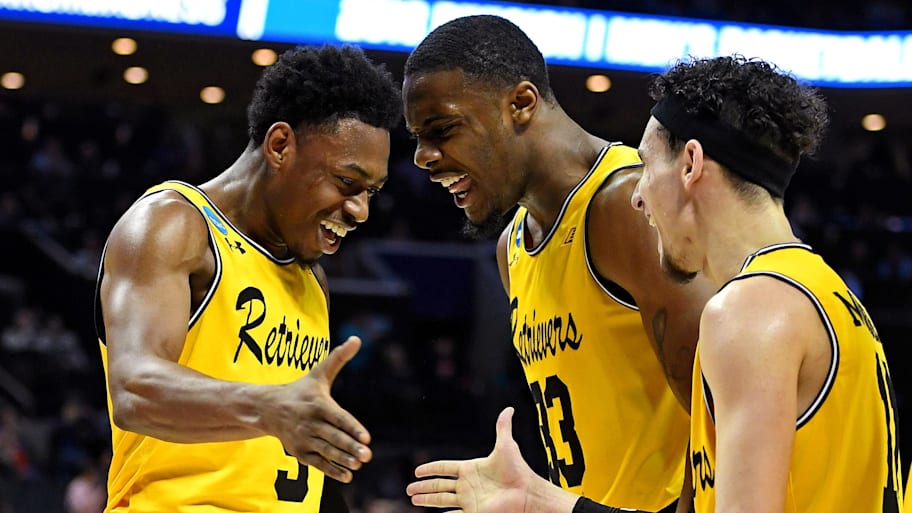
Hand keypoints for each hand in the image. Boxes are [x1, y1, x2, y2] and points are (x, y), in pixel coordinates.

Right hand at [265, 336, 371, 482]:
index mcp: (318, 404)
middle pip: (334, 437)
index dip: (352, 428)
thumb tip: (357, 338)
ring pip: (327, 451)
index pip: (339, 418)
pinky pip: (318, 463)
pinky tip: (348, 475)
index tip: (367, 437)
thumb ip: (339, 358)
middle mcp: (310, 423)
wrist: (268, 408)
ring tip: (359, 463)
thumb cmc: (301, 390)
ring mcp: (304, 439)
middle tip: (368, 455)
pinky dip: (332, 470)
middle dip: (351, 447)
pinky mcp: (299, 452)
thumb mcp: (319, 373)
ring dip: (343, 459)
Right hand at [406, 407, 536, 512]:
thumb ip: (503, 427)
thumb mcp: (507, 446)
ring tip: (413, 500)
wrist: (527, 494)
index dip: (431, 469)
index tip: (417, 471)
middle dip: (423, 487)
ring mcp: (469, 500)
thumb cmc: (518, 471)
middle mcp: (468, 485)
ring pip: (442, 500)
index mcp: (471, 469)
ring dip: (427, 500)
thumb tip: (509, 409)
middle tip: (409, 489)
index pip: (445, 468)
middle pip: (439, 486)